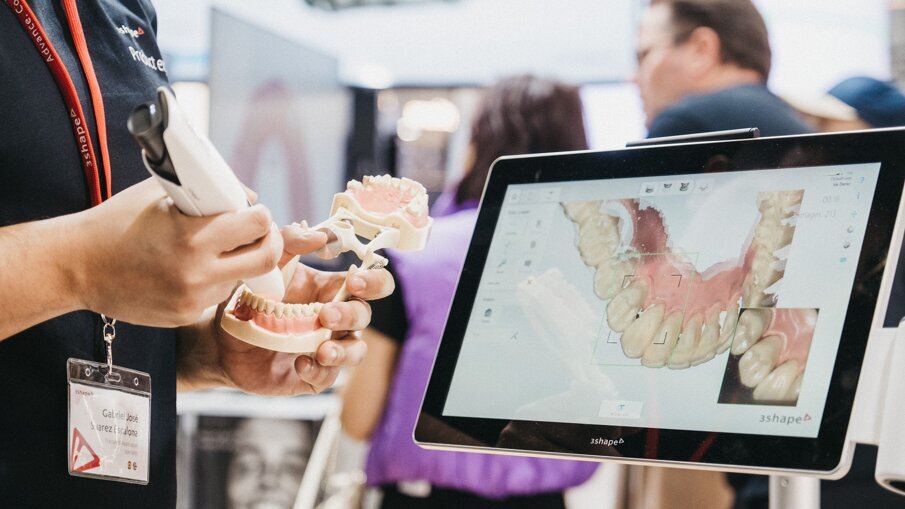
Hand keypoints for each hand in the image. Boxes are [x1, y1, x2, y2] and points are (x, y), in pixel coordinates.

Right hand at [75, 178, 282, 325]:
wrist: (77, 266)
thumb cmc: (118, 222)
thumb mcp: (162, 195)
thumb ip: (208, 193)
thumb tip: (248, 198)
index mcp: (193, 237)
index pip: (257, 224)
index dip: (261, 215)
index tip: (256, 212)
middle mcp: (197, 272)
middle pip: (266, 259)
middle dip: (268, 242)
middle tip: (259, 233)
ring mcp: (193, 298)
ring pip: (243, 278)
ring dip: (240, 262)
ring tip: (216, 249)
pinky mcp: (186, 315)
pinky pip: (218, 295)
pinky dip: (216, 279)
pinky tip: (193, 268)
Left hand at [182, 223, 394, 394]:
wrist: (220, 342)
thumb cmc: (247, 300)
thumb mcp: (264, 267)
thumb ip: (288, 242)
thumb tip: (319, 234)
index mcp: (329, 289)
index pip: (370, 282)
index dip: (373, 281)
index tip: (354, 282)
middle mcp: (335, 319)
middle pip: (364, 315)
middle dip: (352, 314)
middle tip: (326, 316)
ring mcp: (326, 348)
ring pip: (356, 350)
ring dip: (343, 350)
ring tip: (321, 351)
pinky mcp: (313, 374)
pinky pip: (328, 377)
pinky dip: (318, 371)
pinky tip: (299, 364)